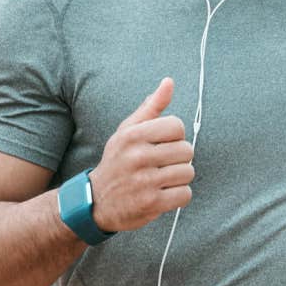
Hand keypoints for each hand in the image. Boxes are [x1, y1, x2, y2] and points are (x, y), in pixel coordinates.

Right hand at [89, 77, 194, 232]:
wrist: (96, 202)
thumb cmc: (118, 161)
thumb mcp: (128, 132)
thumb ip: (151, 108)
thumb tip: (169, 82)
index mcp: (133, 135)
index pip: (177, 126)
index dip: (174, 137)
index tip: (161, 145)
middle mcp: (138, 156)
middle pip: (187, 150)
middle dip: (179, 159)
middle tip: (161, 165)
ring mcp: (144, 181)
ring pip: (188, 172)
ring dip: (179, 178)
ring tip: (161, 179)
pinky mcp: (151, 203)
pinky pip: (185, 194)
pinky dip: (178, 196)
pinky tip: (163, 194)